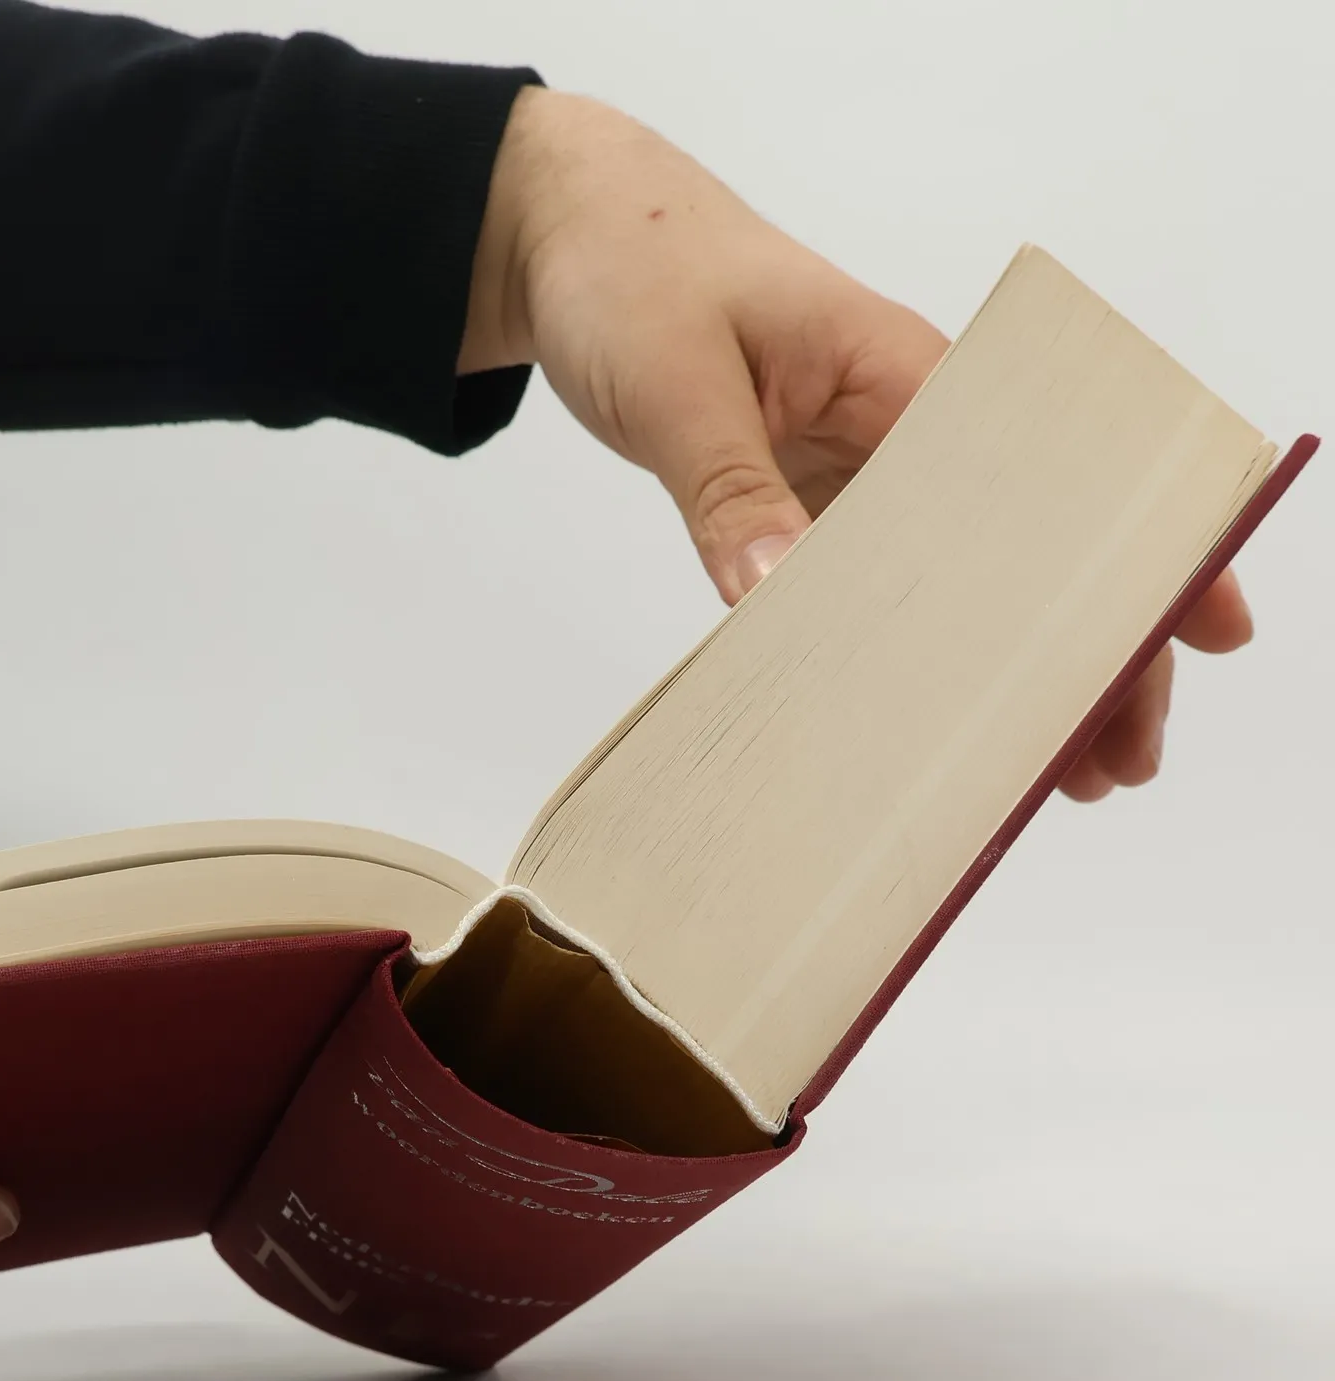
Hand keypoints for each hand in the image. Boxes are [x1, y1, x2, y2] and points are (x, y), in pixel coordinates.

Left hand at [460, 88, 1254, 798]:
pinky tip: (917, 715)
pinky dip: (898, 645)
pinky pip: (866, 581)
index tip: (1185, 637)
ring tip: (1049, 767)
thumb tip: (779, 597)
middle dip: (1078, 645)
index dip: (1119, 566)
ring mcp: (853, 463)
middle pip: (1015, 546)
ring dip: (994, 663)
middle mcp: (895, 422)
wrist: (570, 238)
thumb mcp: (679, 382)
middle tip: (1112, 760)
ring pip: (949, 577)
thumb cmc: (634, 270)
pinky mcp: (802, 492)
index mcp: (902, 373)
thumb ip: (730, 490)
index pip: (1039, 480)